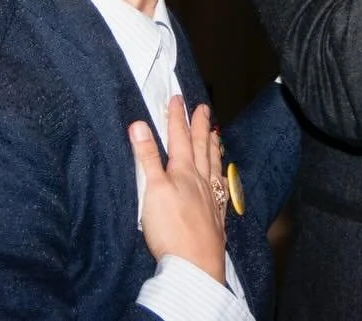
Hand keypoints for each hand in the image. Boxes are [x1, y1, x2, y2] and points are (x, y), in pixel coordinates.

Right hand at [131, 96, 226, 283]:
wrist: (196, 263)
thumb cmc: (171, 227)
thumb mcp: (152, 190)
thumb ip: (147, 158)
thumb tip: (139, 125)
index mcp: (183, 172)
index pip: (179, 138)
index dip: (177, 118)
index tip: (178, 99)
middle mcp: (200, 180)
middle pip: (200, 147)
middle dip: (199, 126)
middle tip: (203, 107)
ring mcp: (210, 196)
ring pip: (213, 164)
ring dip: (213, 146)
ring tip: (216, 132)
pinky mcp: (215, 214)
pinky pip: (220, 185)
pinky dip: (221, 173)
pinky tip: (222, 175)